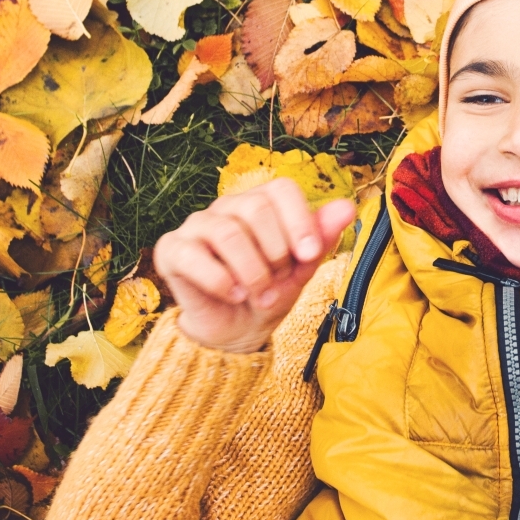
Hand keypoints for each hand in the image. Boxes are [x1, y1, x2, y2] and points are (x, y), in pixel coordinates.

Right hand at [154, 179, 356, 354]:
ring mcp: (196, 225)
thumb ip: (321, 237)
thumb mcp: (301, 269)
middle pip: (256, 209)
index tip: (309, 255)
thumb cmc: (270, 292)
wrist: (236, 331)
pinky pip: (194, 256)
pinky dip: (221, 281)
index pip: (282, 188)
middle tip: (277, 282)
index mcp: (261, 204)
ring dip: (252, 272)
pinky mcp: (172, 250)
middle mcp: (227, 207)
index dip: (300, 221)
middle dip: (275, 253)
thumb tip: (347, 206)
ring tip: (259, 295)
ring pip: (228, 232)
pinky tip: (234, 295)